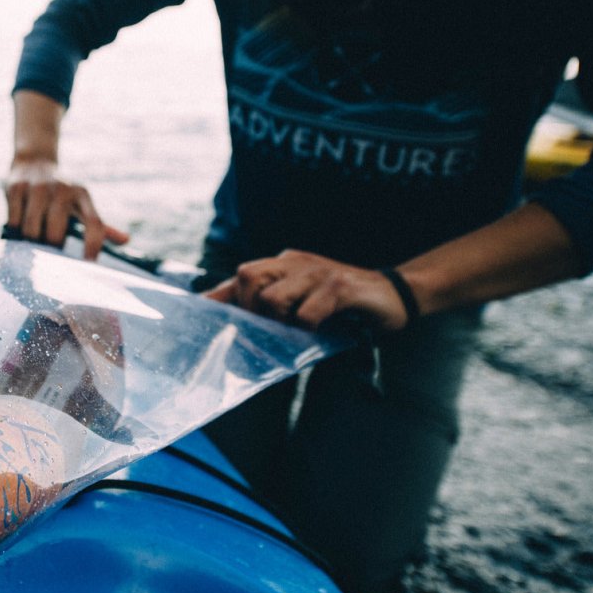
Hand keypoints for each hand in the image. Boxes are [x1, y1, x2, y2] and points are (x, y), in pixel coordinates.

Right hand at [4, 159, 128, 259]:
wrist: (34, 161)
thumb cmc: (62, 193)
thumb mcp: (82, 204)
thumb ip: (101, 225)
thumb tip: (126, 241)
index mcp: (83, 194)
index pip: (96, 224)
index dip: (93, 246)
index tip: (88, 265)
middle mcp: (63, 188)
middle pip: (57, 234)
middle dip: (51, 248)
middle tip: (48, 249)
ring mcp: (38, 187)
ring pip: (32, 231)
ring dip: (31, 241)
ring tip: (32, 237)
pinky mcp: (17, 187)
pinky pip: (14, 222)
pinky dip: (15, 230)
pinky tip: (18, 224)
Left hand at [204, 249, 410, 330]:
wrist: (396, 294)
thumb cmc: (344, 304)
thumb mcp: (305, 300)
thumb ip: (274, 308)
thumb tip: (235, 321)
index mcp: (284, 264)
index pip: (240, 275)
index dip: (216, 295)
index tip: (197, 312)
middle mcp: (295, 263)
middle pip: (247, 277)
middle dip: (249, 308)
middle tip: (268, 329)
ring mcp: (317, 272)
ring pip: (272, 298)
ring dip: (279, 322)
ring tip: (299, 329)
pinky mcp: (338, 287)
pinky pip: (307, 313)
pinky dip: (308, 328)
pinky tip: (321, 330)